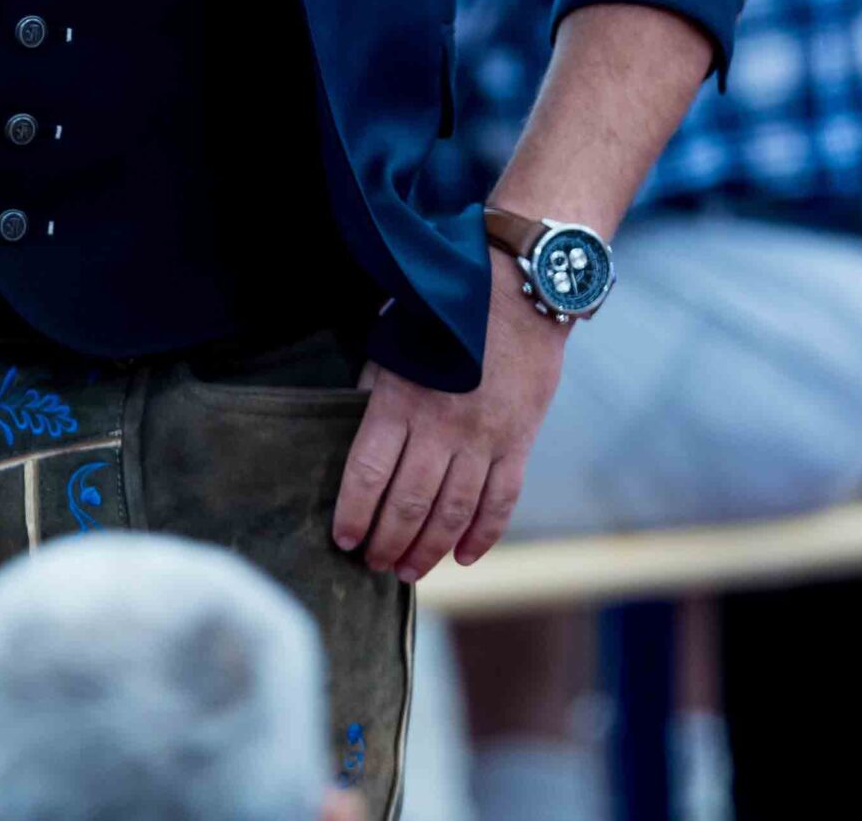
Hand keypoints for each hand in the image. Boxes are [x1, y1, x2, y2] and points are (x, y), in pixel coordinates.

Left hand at [331, 254, 565, 580]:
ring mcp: (484, 439)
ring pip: (452, 513)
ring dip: (428, 550)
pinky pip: (500, 502)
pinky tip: (463, 557)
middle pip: (409, 504)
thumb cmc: (445, 313)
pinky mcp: (518, 444)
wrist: (518, 291)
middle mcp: (441, 426)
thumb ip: (375, 391)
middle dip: (387, 542)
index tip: (342, 538)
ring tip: (409, 571)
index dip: (353, 512)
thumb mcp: (394, 342)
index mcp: (401, 399)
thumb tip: (357, 439)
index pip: (367, 472)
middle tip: (374, 565)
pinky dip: (482, 536)